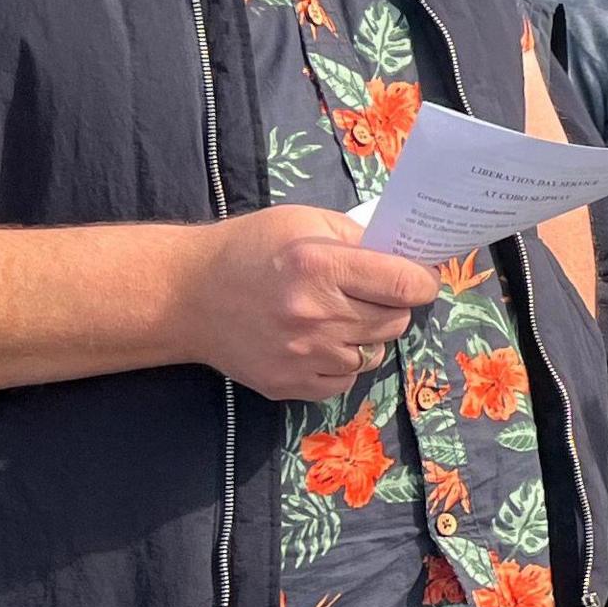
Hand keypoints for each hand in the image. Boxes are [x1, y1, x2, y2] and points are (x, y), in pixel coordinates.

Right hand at [178, 205, 437, 403]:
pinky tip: (318, 343)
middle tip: (370, 295)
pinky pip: (344, 382)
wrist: (185, 295)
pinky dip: (341, 365)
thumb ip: (358, 238)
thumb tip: (407, 257)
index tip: (419, 278)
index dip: (422, 281)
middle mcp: (316, 315)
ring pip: (374, 355)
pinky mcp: (288, 385)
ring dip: (366, 337)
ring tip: (336, 318)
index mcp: (321, 266)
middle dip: (393, 306)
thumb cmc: (249, 249)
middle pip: (396, 322)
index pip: (406, 285)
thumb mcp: (303, 222)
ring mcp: (302, 356)